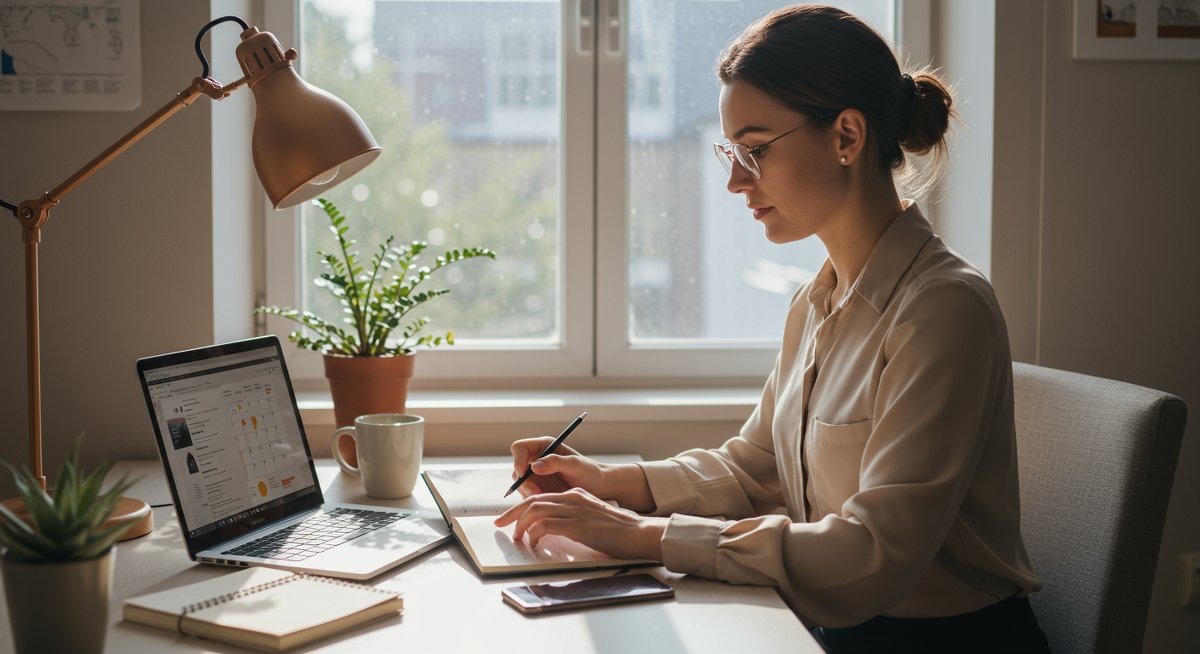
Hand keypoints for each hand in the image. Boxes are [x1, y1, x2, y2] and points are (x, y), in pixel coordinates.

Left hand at [493, 487, 666, 560]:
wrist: (638, 533)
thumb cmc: (618, 531)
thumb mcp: (591, 517)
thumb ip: (573, 518)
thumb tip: (552, 530)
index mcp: (575, 495)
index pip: (540, 496)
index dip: (521, 506)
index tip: (509, 518)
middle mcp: (572, 498)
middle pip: (532, 501)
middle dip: (512, 513)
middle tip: (500, 525)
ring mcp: (574, 510)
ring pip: (535, 511)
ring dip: (521, 525)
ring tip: (518, 537)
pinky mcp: (577, 524)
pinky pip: (545, 525)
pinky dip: (534, 533)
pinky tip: (534, 543)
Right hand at [509, 437, 604, 496]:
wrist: (599, 488)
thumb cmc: (590, 472)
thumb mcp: (575, 465)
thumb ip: (556, 462)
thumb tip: (534, 466)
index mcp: (544, 446)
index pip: (520, 448)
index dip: (517, 459)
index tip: (524, 474)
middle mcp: (537, 459)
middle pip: (517, 469)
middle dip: (523, 483)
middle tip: (535, 494)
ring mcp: (537, 476)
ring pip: (520, 485)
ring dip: (528, 494)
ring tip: (545, 499)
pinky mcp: (539, 490)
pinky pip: (527, 496)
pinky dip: (533, 501)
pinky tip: (546, 504)